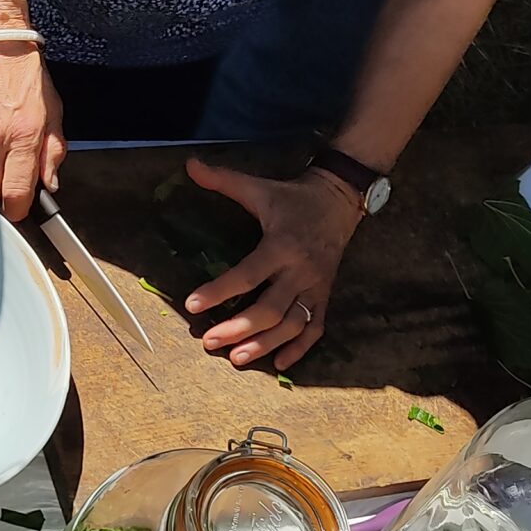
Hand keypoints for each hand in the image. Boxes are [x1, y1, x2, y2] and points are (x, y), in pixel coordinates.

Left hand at [183, 158, 363, 370]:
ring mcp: (316, 287)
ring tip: (236, 358)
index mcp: (282, 245)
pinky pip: (315, 328)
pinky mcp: (325, 296)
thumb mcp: (259, 187)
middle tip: (209, 341)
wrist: (340, 199)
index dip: (220, 291)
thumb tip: (190, 165)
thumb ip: (224, 180)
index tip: (193, 304)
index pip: (248, 274)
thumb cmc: (293, 197)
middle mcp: (301, 270)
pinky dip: (299, 349)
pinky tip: (280, 365)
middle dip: (238, 328)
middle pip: (270, 309)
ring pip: (292, 325)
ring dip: (265, 344)